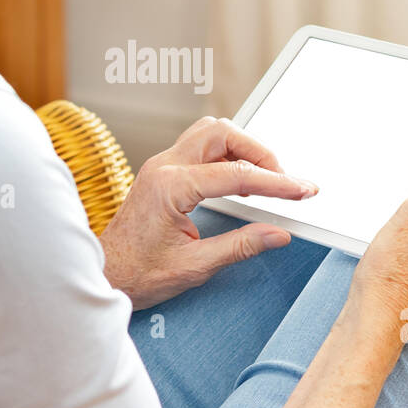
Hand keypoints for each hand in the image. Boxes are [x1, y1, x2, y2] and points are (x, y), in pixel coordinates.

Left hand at [99, 116, 317, 309]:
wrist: (105, 274)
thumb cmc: (138, 272)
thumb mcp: (194, 266)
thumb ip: (240, 246)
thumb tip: (277, 234)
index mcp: (170, 187)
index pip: (235, 174)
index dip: (275, 182)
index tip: (301, 190)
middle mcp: (163, 167)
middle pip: (223, 133)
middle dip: (260, 152)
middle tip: (284, 182)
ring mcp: (160, 165)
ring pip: (211, 133)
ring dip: (243, 148)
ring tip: (266, 179)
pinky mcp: (162, 171)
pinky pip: (201, 146)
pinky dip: (227, 155)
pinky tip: (241, 181)